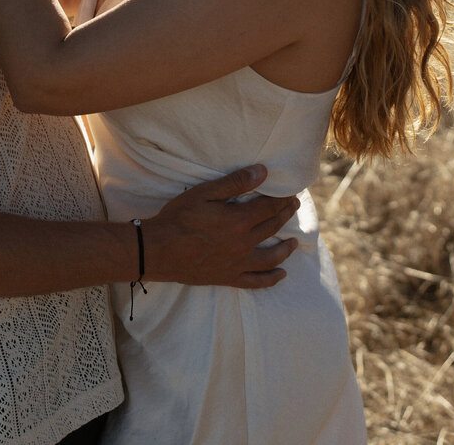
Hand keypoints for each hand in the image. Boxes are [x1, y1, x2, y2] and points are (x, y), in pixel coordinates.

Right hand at [142, 165, 298, 288]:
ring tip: (294, 242)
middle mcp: (244, 243)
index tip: (291, 192)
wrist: (159, 250)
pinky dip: (271, 278)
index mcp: (239, 220)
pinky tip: (281, 274)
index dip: (282, 199)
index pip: (269, 207)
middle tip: (293, 207)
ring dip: (286, 249)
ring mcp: (238, 263)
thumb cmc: (179, 218)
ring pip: (271, 257)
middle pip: (272, 227)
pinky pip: (256, 282)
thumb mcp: (205, 193)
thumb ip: (235, 183)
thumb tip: (262, 172)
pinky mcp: (228, 277)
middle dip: (285, 215)